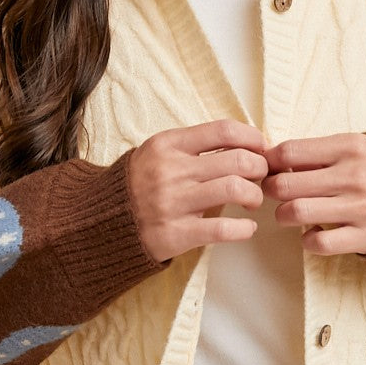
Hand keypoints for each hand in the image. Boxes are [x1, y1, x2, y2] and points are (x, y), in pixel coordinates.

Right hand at [127, 119, 268, 263]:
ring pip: (235, 189)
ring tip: (252, 201)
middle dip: (260, 168)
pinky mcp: (175, 234)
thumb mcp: (160, 154)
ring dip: (254, 196)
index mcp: (168, 145)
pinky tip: (247, 228)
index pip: (223, 130)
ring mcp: (172, 203)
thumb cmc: (142, 185)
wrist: (104, 222)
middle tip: (260, 177)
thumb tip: (247, 145)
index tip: (262, 148)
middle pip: (237, 160)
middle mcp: (170, 171)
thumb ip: (196, 147)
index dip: (252, 138)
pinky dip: (244, 229)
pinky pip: (223, 229)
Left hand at [262, 133, 365, 255]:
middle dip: (270, 190)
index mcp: (350, 147)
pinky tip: (312, 233)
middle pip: (284, 184)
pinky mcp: (365, 236)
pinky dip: (307, 241)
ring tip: (288, 214)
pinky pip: (318, 243)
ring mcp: (360, 208)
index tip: (269, 168)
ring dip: (283, 215)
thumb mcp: (358, 148)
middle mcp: (354, 176)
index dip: (270, 161)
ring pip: (295, 212)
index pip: (289, 152)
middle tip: (273, 192)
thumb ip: (321, 152)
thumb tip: (275, 159)